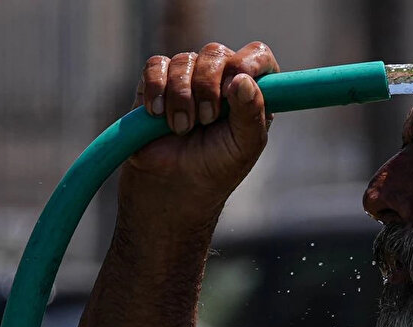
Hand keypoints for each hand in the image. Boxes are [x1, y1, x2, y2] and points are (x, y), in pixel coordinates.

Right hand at [123, 41, 279, 220]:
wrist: (171, 187)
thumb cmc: (215, 169)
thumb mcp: (244, 146)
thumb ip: (251, 113)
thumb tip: (243, 80)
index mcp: (249, 91)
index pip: (257, 55)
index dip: (249, 61)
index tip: (237, 80)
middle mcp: (220, 78)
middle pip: (216, 53)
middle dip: (208, 86)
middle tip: (206, 120)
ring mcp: (187, 77)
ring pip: (184, 60)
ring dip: (181, 97)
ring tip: (181, 129)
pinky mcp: (156, 82)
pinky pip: (155, 66)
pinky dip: (156, 89)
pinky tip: (156, 114)